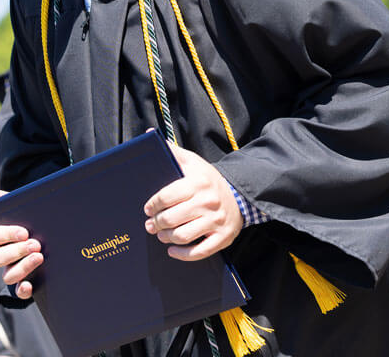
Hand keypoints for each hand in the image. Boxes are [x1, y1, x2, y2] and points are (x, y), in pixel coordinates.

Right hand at [0, 185, 42, 299]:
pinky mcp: (25, 283)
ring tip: (39, 257)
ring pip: (7, 275)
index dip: (6, 235)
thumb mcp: (20, 207)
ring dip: (22, 267)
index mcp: (0, 236)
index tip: (24, 232)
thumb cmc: (32, 219)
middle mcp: (4, 255)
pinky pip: (18, 291)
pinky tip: (29, 285)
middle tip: (36, 244)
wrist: (55, 235)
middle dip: (17, 251)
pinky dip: (22, 290)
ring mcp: (13, 270)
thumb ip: (2, 199)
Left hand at [143, 142, 242, 261]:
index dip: (152, 205)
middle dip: (156, 224)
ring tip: (161, 235)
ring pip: (183, 236)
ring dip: (166, 238)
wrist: (240, 195)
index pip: (166, 196)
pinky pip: (200, 252)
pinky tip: (173, 250)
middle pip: (171, 219)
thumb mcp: (193, 162)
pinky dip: (183, 254)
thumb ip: (172, 151)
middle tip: (151, 225)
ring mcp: (216, 221)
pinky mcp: (223, 238)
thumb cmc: (208, 180)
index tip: (148, 209)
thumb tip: (148, 135)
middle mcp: (208, 202)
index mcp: (198, 183)